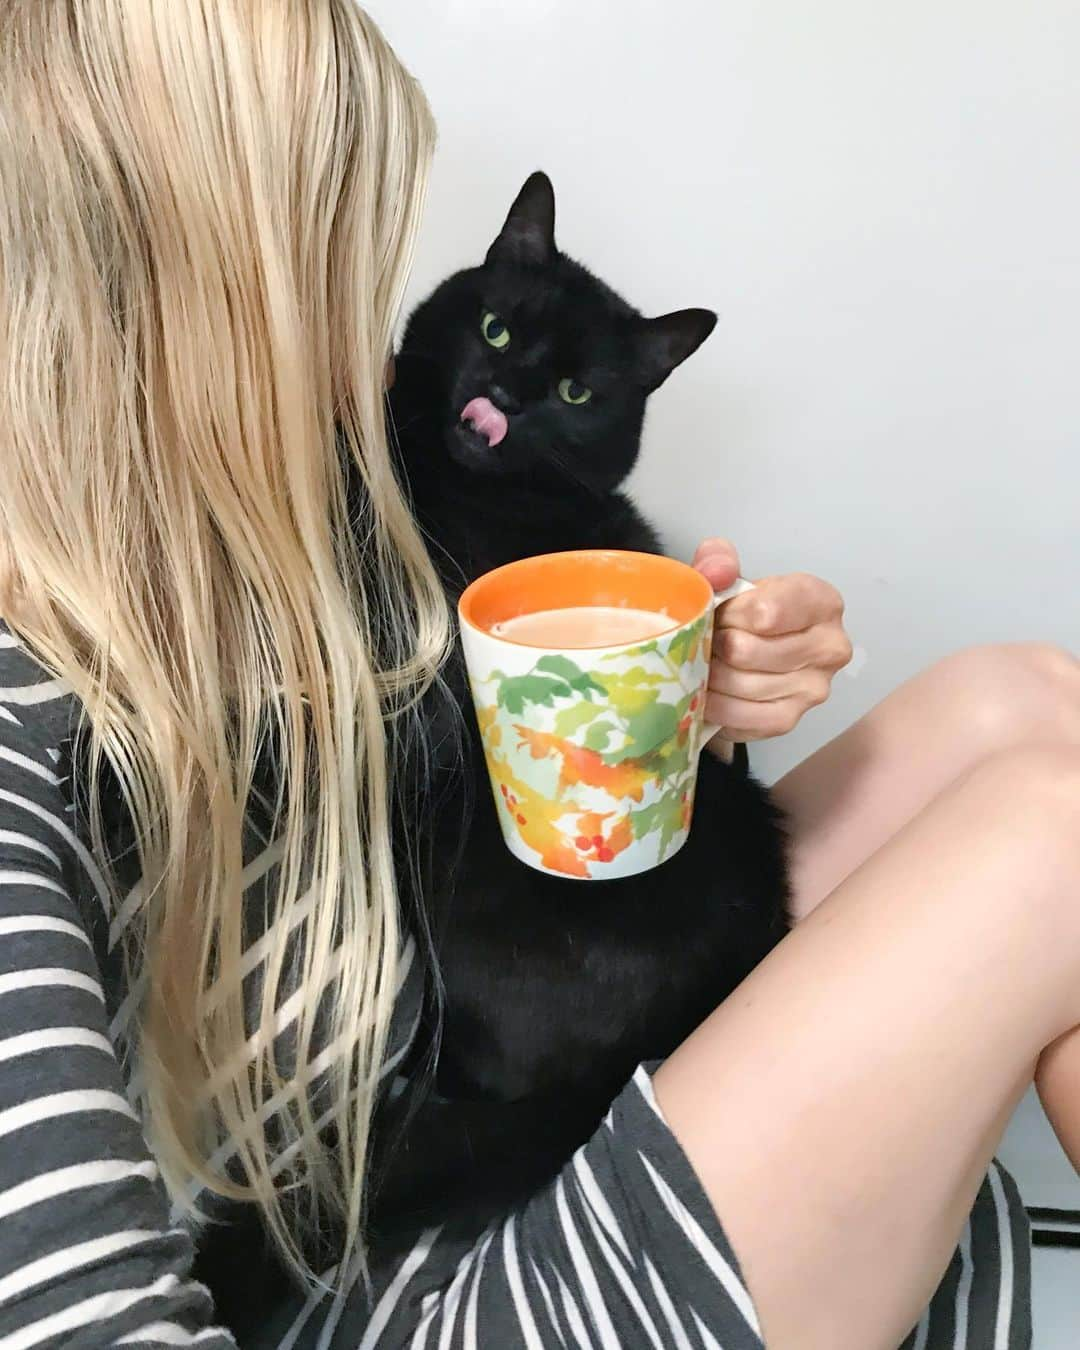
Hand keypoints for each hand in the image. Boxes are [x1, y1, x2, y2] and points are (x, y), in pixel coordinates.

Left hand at [693, 538, 851, 743]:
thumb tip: (717, 571)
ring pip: (738, 683)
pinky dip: (714, 704)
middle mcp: (830, 646)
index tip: (722, 613)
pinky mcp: (790, 718)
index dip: (728, 613)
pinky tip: (707, 691)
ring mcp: (815, 688)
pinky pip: (740, 715)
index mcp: (821, 601)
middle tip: (708, 640)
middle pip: (745, 650)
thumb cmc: (744, 612)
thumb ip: (719, 561)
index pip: (765, 612)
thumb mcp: (730, 577)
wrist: (747, 654)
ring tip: (705, 662)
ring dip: (710, 674)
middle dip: (714, 645)